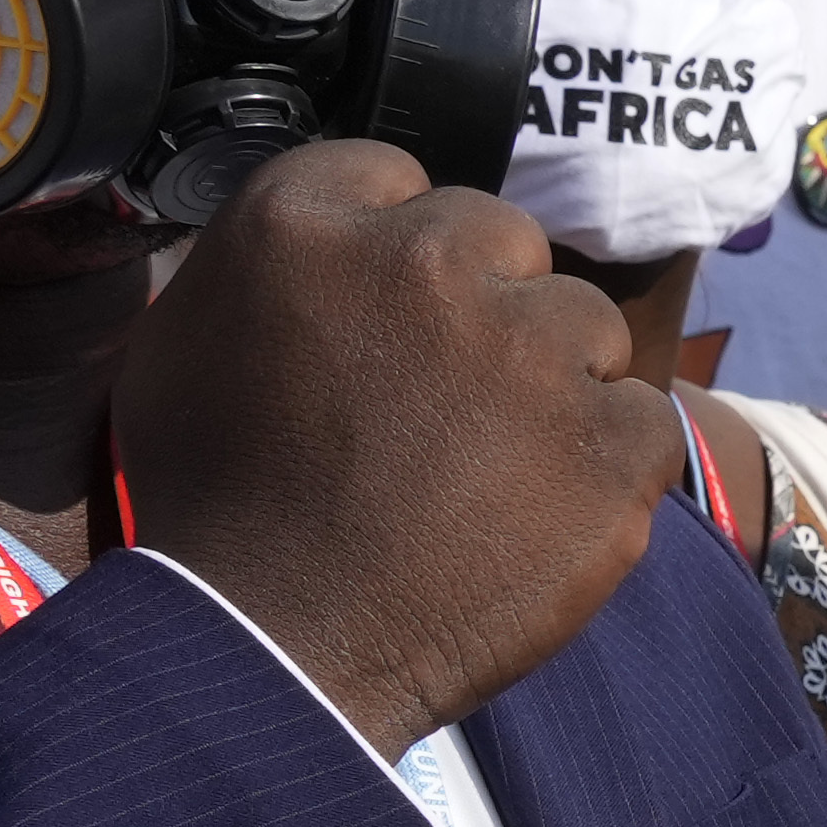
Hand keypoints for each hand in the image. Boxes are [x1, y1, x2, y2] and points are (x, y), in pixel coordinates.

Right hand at [114, 139, 674, 756]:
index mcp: (304, 220)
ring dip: (555, 383)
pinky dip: (610, 465)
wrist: (276, 648)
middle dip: (486, 307)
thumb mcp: (182, 347)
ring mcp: (531, 348)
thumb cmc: (211, 509)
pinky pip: (644, 419)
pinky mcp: (610, 439)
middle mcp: (426, 260)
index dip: (400, 255)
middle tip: (445, 403)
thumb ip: (266, 271)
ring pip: (585, 325)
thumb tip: (323, 253)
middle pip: (504, 240)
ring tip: (491, 470)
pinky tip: (542, 515)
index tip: (392, 318)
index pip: (396, 179)